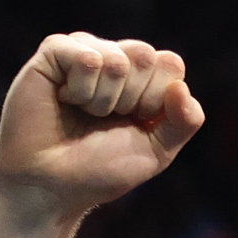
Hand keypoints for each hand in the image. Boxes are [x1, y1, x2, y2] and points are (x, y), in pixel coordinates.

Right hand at [0, 33, 203, 210]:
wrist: (51, 186)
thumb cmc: (99, 170)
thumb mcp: (157, 152)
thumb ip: (185, 122)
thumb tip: (180, 87)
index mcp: (143, 77)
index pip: (170, 63)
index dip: (156, 99)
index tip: (134, 123)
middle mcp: (115, 57)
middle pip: (146, 56)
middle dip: (130, 99)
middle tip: (103, 119)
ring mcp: (84, 50)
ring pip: (117, 60)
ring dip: (102, 100)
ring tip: (81, 113)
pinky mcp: (53, 51)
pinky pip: (87, 57)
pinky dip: (81, 89)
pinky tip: (64, 99)